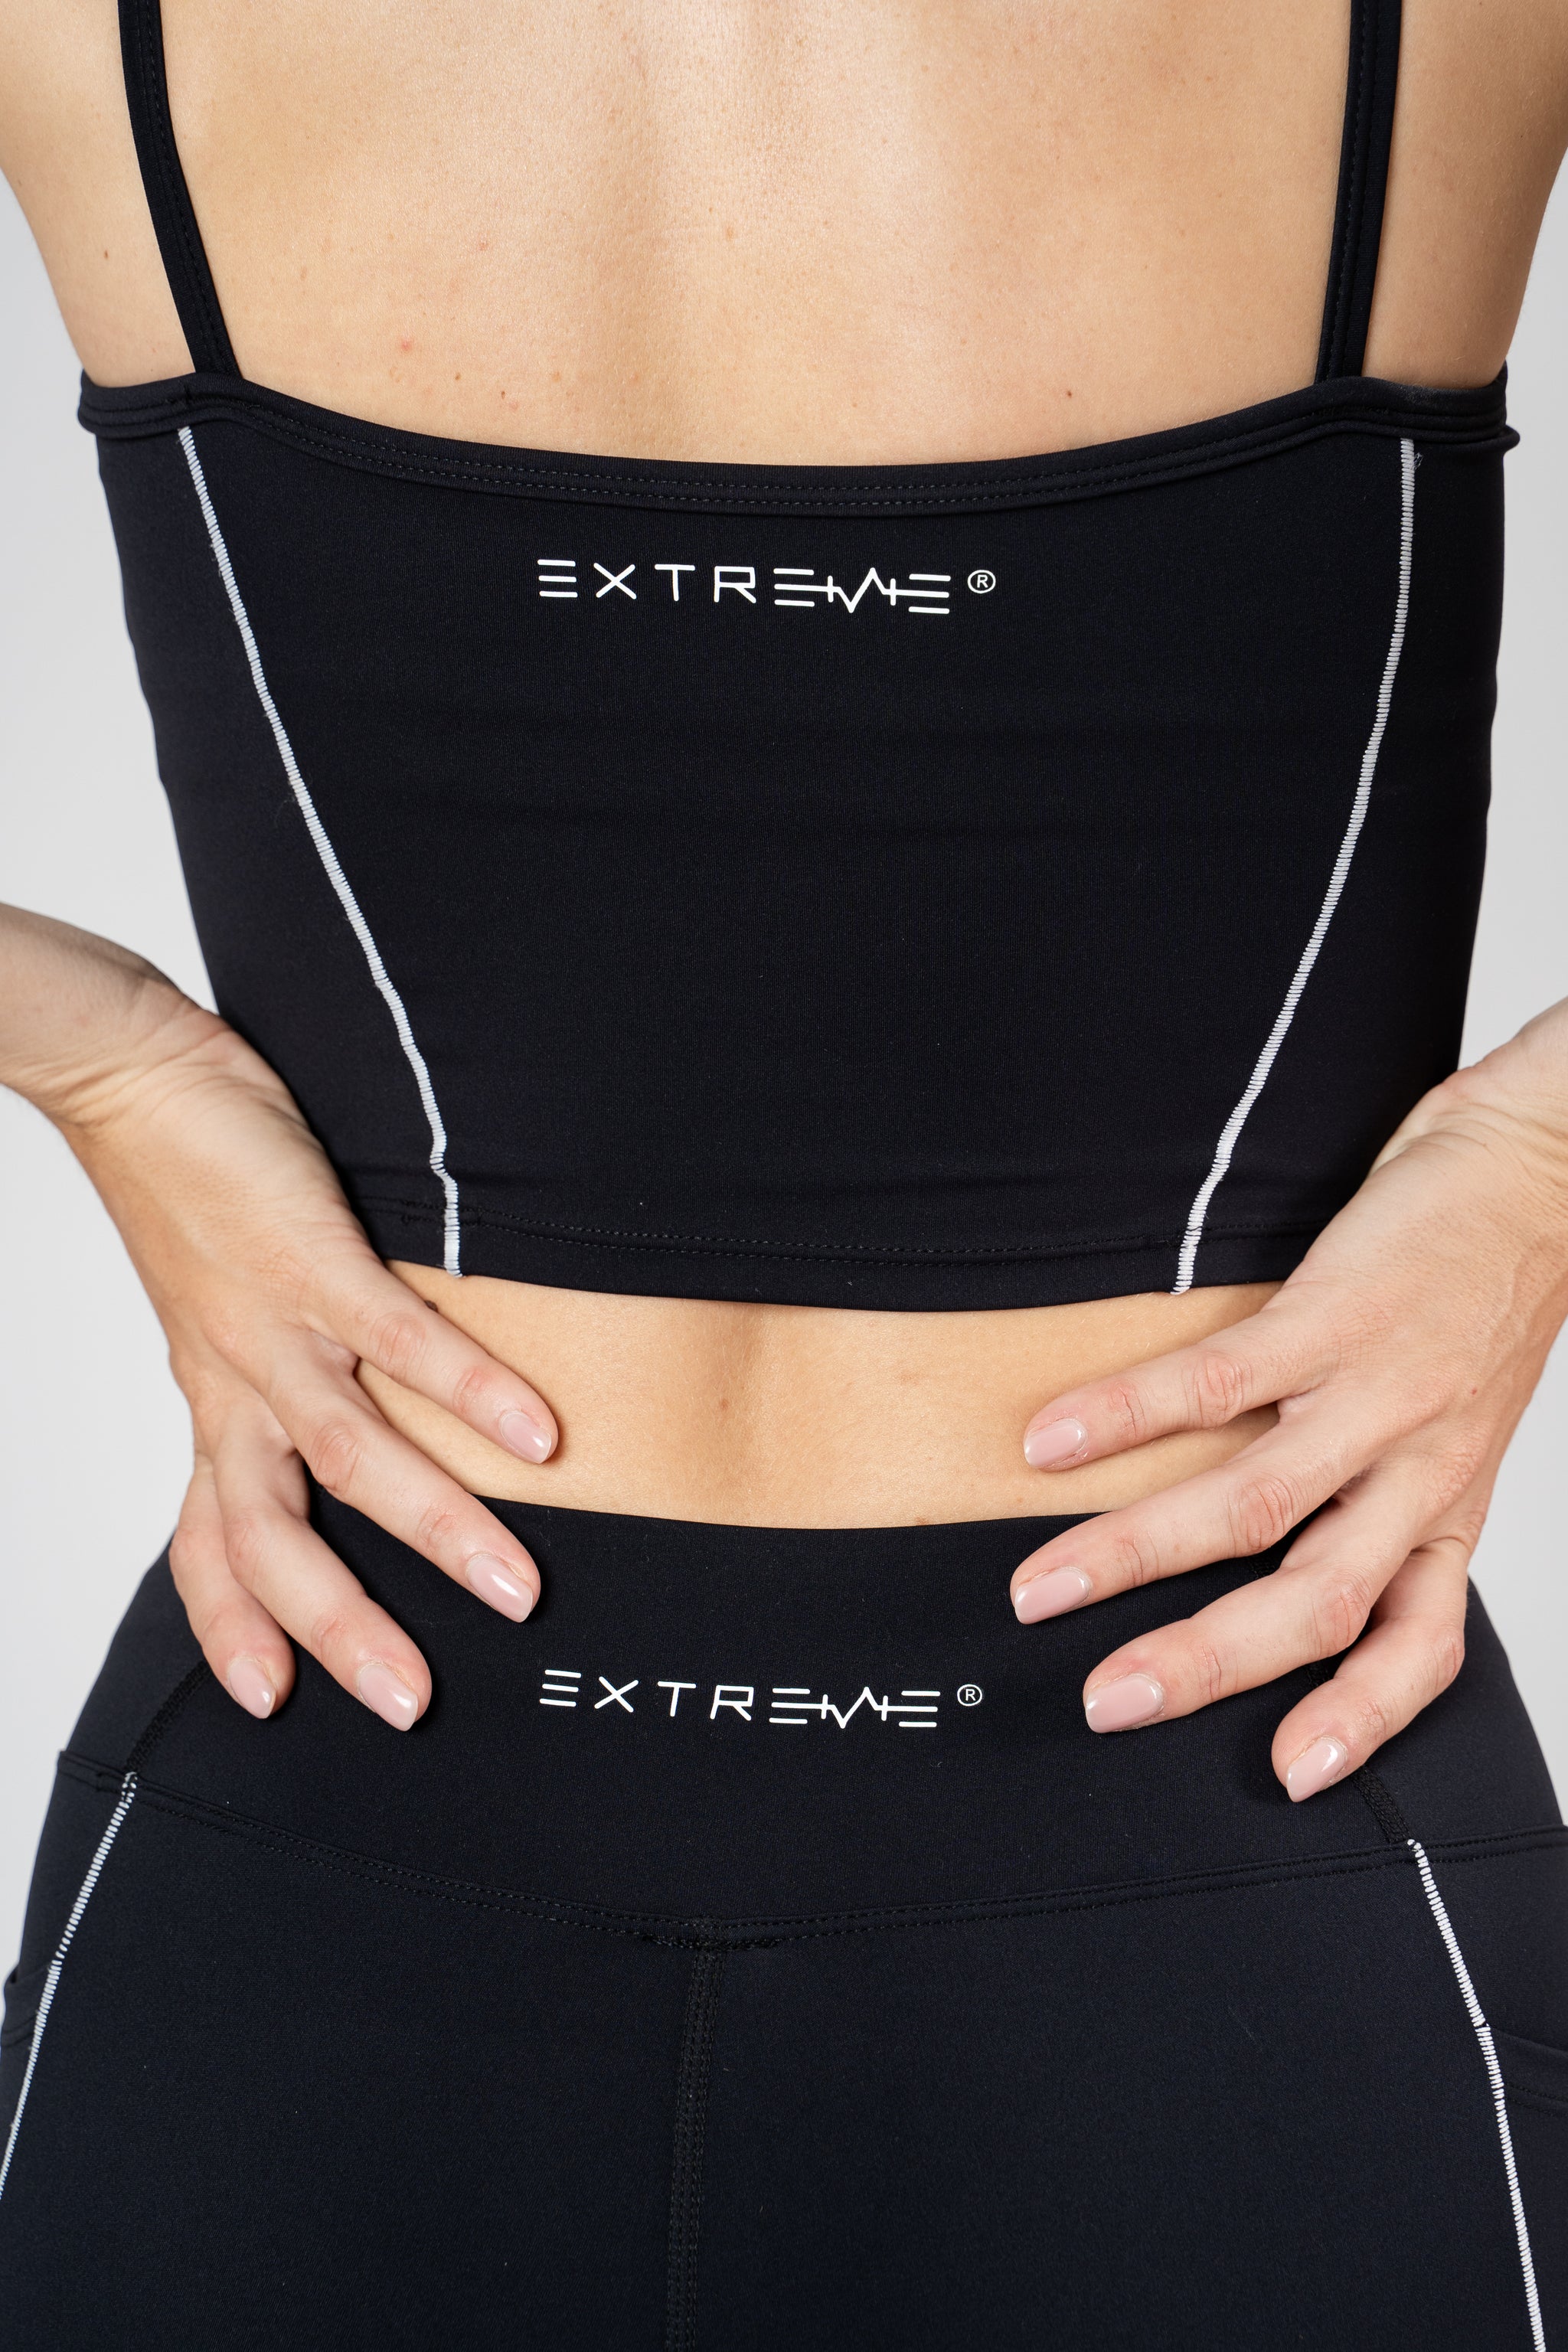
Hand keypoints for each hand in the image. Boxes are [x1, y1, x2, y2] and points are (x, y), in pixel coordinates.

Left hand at [15, 916, 557, 1730]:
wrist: (133, 1076)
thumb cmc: (191, 1186)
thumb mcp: (219, 1306)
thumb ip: (280, 1368)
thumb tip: (357, 1413)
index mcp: (216, 1399)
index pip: (210, 1539)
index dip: (232, 1624)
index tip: (267, 1701)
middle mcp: (237, 1382)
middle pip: (276, 1534)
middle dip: (343, 1626)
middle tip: (411, 1701)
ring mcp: (274, 1324)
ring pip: (349, 1455)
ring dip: (435, 1529)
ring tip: (515, 1586)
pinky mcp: (314, 1257)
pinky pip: (397, 1340)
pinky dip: (468, 1391)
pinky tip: (534, 1435)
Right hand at [1010, 1002, 1567, 1798]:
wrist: (1537, 1171)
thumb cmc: (1480, 1298)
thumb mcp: (1455, 1422)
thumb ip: (1377, 1490)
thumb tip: (1264, 1556)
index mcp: (1447, 1505)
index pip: (1422, 1643)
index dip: (1362, 1721)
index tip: (1290, 1777)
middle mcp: (1418, 1467)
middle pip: (1316, 1599)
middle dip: (1204, 1663)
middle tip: (1106, 1701)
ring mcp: (1377, 1391)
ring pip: (1254, 1503)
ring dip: (1136, 1555)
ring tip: (1042, 1586)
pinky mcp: (1335, 1313)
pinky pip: (1218, 1381)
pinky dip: (1126, 1416)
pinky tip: (1054, 1440)